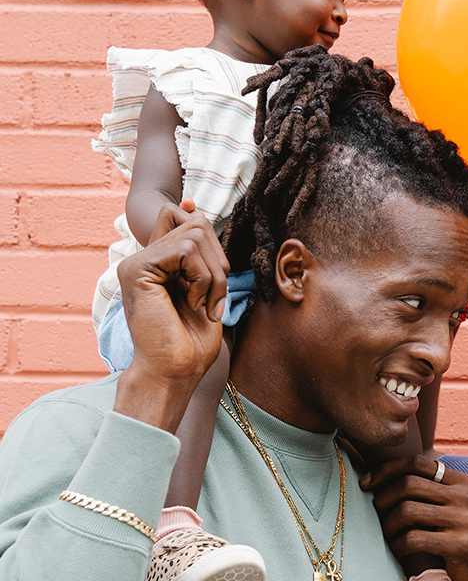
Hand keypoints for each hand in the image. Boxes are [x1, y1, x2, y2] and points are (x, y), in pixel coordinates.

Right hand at [115, 204, 229, 433]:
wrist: (173, 373)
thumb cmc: (190, 344)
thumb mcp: (204, 289)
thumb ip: (199, 254)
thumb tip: (191, 207)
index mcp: (155, 264)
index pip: (176, 216)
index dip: (198, 223)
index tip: (212, 257)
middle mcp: (141, 260)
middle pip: (193, 222)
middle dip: (218, 259)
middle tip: (216, 298)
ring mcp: (136, 263)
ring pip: (194, 234)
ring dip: (214, 273)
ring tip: (206, 304)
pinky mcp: (138, 270)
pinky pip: (186, 250)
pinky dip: (203, 276)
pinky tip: (195, 303)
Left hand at [361, 455, 467, 580]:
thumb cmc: (458, 540)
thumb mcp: (452, 508)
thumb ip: (430, 491)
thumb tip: (383, 475)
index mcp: (464, 482)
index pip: (418, 463)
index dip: (386, 470)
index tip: (366, 483)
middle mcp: (467, 496)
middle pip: (409, 484)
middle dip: (383, 499)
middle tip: (374, 514)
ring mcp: (466, 520)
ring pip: (407, 511)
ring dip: (388, 524)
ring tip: (386, 535)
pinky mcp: (460, 544)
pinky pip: (414, 538)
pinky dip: (398, 544)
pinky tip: (396, 550)